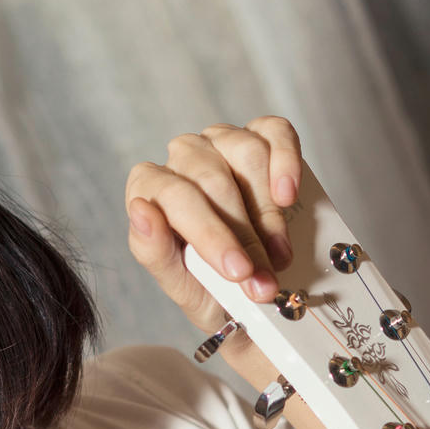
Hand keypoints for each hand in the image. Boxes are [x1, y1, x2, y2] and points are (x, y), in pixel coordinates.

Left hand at [125, 117, 304, 343]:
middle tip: (264, 280)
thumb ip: (152, 250)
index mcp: (151, 188)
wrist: (244, 296)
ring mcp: (222, 141)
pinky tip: (289, 194)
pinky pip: (275, 132)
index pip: (175, 197)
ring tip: (279, 255)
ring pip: (246, 153)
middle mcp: (183, 158)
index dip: (211, 234)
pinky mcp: (260, 134)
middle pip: (214, 179)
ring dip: (268, 212)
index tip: (239, 271)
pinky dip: (287, 161)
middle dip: (245, 237)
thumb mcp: (177, 283)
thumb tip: (140, 210)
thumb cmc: (205, 286)